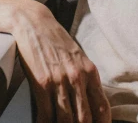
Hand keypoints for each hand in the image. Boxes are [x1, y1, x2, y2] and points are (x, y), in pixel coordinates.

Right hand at [12, 6, 110, 122]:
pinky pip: (45, 113)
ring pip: (65, 119)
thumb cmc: (57, 41)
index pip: (102, 106)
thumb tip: (90, 102)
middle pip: (84, 118)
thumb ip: (85, 78)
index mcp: (90, 72)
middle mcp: (77, 77)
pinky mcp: (42, 83)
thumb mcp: (78, 57)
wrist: (35, 23)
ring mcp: (60, 81)